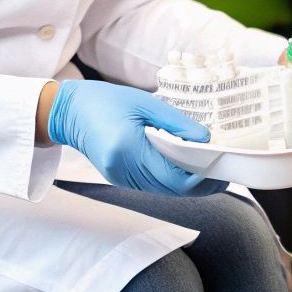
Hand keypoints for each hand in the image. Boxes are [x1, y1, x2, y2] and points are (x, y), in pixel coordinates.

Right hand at [45, 80, 227, 196]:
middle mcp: (124, 170)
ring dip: (187, 183)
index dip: (201, 178)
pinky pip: (152, 185)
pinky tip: (184, 168)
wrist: (69, 111)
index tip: (221, 168)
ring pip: (163, 190)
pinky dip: (171, 179)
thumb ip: (176, 122)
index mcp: (128, 150)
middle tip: (222, 171)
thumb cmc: (106, 101)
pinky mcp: (119, 178)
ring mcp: (120, 178)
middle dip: (200, 183)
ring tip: (209, 169)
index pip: (174, 177)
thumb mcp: (145, 103)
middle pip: (171, 189)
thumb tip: (205, 139)